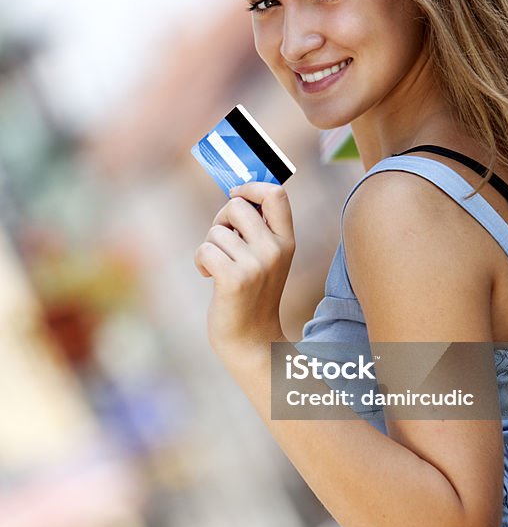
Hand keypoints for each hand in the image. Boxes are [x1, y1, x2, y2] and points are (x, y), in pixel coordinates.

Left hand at [194, 183, 294, 365]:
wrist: (251, 339)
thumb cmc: (252, 292)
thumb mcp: (266, 257)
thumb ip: (257, 228)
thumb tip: (234, 192)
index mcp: (287, 240)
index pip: (276, 193)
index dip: (250, 187)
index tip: (236, 195)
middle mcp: (276, 249)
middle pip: (236, 205)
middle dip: (220, 220)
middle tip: (223, 241)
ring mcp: (257, 265)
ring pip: (216, 232)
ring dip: (210, 248)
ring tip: (220, 269)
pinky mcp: (235, 280)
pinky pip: (205, 250)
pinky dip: (201, 262)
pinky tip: (210, 277)